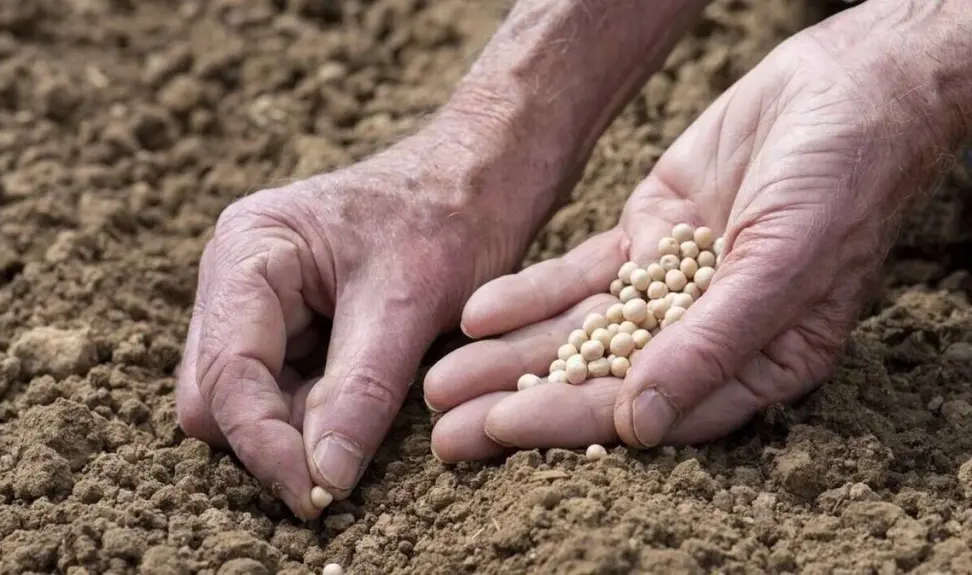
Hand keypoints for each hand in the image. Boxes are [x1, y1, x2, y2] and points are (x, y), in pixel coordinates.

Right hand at [174, 120, 547, 518]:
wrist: (481, 181)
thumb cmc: (447, 217)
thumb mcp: (407, 304)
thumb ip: (360, 391)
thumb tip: (325, 481)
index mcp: (249, 251)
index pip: (226, 371)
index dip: (264, 442)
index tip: (316, 497)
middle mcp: (237, 278)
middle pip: (217, 395)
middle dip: (273, 439)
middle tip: (339, 475)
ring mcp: (260, 305)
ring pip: (247, 402)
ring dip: (297, 433)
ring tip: (362, 432)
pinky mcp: (291, 328)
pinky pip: (284, 393)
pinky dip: (316, 419)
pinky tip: (363, 413)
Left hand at [425, 5, 966, 460]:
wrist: (843, 87)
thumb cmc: (842, 181)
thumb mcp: (786, 263)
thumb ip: (714, 343)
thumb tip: (640, 426)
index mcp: (758, 366)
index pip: (655, 412)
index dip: (575, 421)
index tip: (502, 426)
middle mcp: (707, 338)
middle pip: (602, 382)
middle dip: (523, 401)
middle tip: (446, 430)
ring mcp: (670, 289)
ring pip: (579, 333)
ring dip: (511, 354)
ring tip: (439, 381)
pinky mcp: (644, 241)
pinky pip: (578, 275)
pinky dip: (530, 293)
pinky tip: (477, 313)